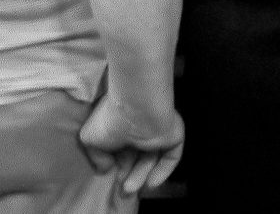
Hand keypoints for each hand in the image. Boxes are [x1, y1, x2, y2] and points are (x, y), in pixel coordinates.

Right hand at [79, 79, 183, 198]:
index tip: (110, 177)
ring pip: (152, 158)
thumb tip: (105, 169)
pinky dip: (163, 170)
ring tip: (130, 189)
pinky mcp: (173, 135)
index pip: (121, 149)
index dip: (115, 165)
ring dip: (142, 175)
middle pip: (137, 156)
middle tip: (123, 189)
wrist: (136, 105)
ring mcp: (158, 132)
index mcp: (122, 126)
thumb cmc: (110, 119)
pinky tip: (151, 183)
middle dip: (129, 174)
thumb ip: (97, 156)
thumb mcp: (90, 139)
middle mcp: (141, 129)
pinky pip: (172, 156)